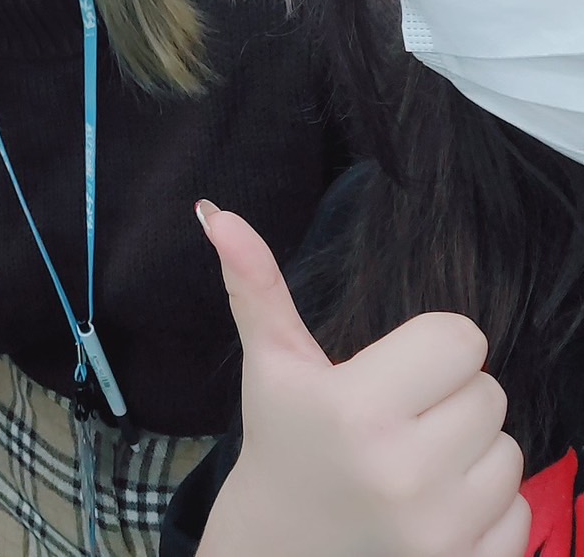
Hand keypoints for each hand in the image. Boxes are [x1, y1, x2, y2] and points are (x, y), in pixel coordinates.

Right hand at [199, 201, 530, 556]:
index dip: (429, 350)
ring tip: (412, 465)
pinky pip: (519, 509)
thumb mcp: (269, 365)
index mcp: (354, 408)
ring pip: (509, 450)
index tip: (392, 373)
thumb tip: (218, 213)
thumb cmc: (281, 445)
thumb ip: (256, 286)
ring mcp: (439, 526)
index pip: (460, 339)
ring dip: (469, 453)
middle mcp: (402, 468)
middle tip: (396, 421)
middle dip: (448, 400)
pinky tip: (430, 509)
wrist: (277, 553)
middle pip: (489, 391)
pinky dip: (484, 507)